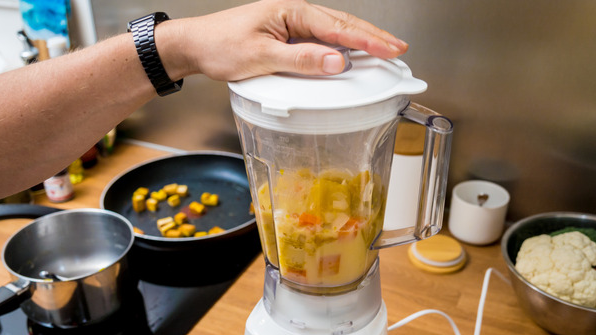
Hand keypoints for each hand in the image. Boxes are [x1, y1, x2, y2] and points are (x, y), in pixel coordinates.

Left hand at [157, 0, 408, 81]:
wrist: (195, 46)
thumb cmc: (220, 46)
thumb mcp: (259, 57)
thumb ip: (299, 60)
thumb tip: (336, 63)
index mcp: (290, 11)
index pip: (337, 27)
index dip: (367, 40)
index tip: (390, 50)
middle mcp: (294, 13)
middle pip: (343, 24)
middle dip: (374, 37)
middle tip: (400, 50)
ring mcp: (292, 23)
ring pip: (335, 30)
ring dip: (362, 40)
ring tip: (387, 49)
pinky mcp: (288, 35)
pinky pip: (322, 39)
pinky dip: (343, 46)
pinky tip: (353, 54)